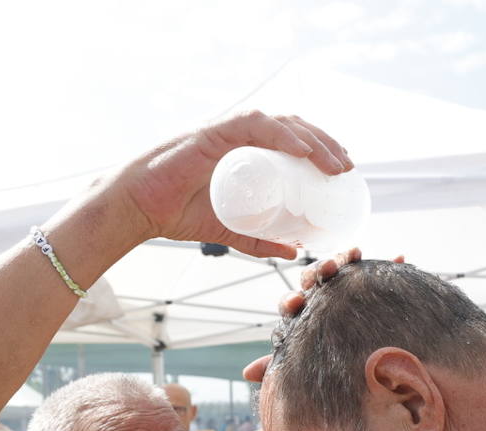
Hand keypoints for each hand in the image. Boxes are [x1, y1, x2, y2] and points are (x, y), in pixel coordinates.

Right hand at [116, 111, 352, 261]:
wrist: (138, 209)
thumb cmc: (176, 212)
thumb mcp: (229, 230)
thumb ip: (258, 240)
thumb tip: (294, 251)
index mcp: (244, 150)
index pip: (293, 139)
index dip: (322, 149)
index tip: (343, 170)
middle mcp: (238, 135)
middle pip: (293, 128)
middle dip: (325, 144)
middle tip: (347, 169)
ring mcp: (226, 131)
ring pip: (280, 124)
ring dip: (312, 140)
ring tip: (333, 164)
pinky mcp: (212, 134)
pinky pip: (253, 126)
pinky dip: (280, 134)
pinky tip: (301, 149)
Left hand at [242, 248, 404, 382]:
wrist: (366, 371)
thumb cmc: (325, 368)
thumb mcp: (301, 366)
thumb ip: (278, 367)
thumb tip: (246, 372)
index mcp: (303, 315)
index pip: (292, 302)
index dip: (292, 300)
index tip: (296, 303)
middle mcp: (322, 298)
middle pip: (315, 278)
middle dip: (319, 270)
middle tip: (326, 269)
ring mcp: (347, 290)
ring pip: (343, 268)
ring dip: (345, 258)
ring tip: (354, 254)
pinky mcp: (372, 288)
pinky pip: (382, 273)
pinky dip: (392, 265)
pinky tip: (401, 258)